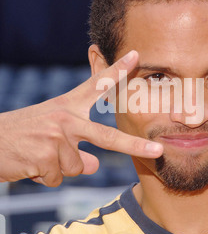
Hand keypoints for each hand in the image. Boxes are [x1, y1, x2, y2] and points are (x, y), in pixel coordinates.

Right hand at [0, 50, 162, 186]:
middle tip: (158, 151)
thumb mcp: (52, 135)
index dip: (117, 70)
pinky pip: (58, 178)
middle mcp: (65, 118)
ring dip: (59, 168)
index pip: (96, 85)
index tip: (136, 56)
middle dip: (134, 146)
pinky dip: (45, 177)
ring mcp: (56, 137)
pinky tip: (31, 164)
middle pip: (106, 137)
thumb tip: (95, 166)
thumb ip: (78, 149)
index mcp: (68, 107)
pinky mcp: (44, 157)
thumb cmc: (23, 136)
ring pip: (76, 166)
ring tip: (39, 156)